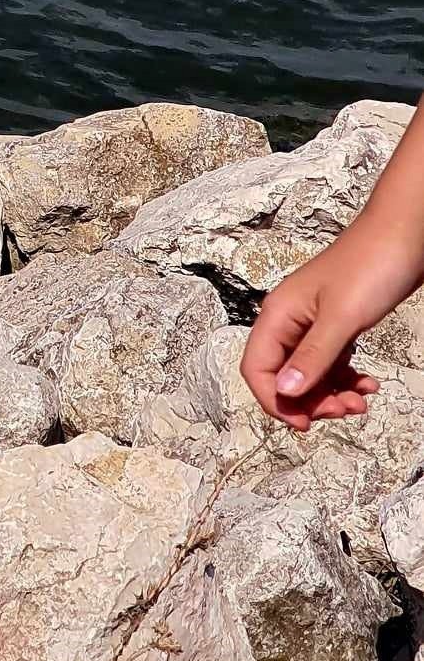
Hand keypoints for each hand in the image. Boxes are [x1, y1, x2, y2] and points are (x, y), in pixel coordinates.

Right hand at [241, 226, 419, 428]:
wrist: (403, 236)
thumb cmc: (370, 265)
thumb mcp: (342, 318)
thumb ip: (313, 357)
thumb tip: (284, 393)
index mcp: (279, 314)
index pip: (257, 368)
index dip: (275, 400)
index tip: (305, 423)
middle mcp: (289, 320)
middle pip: (283, 375)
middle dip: (311, 401)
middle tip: (346, 410)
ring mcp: (312, 323)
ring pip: (308, 373)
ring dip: (331, 394)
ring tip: (362, 400)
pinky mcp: (336, 324)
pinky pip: (330, 363)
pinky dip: (346, 379)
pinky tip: (367, 383)